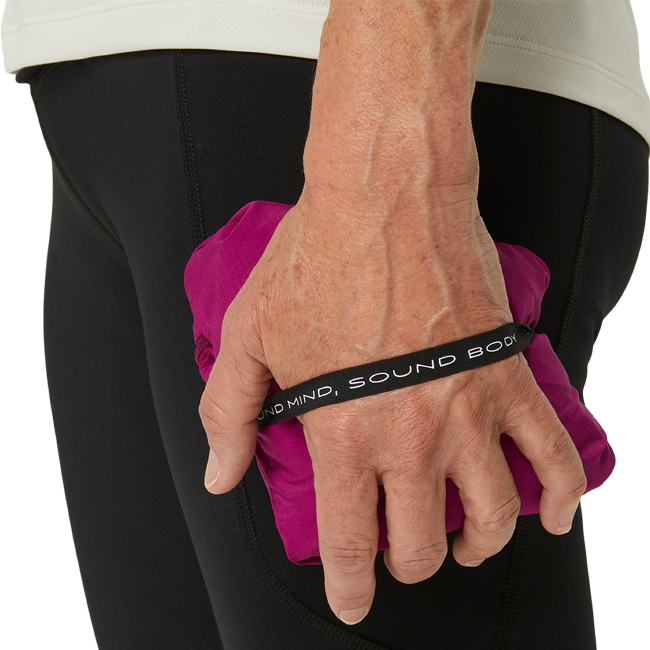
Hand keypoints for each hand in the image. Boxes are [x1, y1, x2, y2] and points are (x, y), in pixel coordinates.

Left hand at [198, 192, 586, 623]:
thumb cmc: (315, 257)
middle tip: (400, 555)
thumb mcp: (250, 335)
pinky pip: (553, 452)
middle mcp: (410, 435)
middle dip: (408, 564)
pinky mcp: (507, 375)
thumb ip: (231, 412)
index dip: (351, 585)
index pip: (348, 540)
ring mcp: (468, 409)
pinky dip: (562, 494)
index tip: (353, 602)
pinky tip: (554, 513)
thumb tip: (222, 474)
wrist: (384, 196)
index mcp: (342, 431)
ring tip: (464, 543)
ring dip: (479, 544)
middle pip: (421, 541)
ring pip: (492, 515)